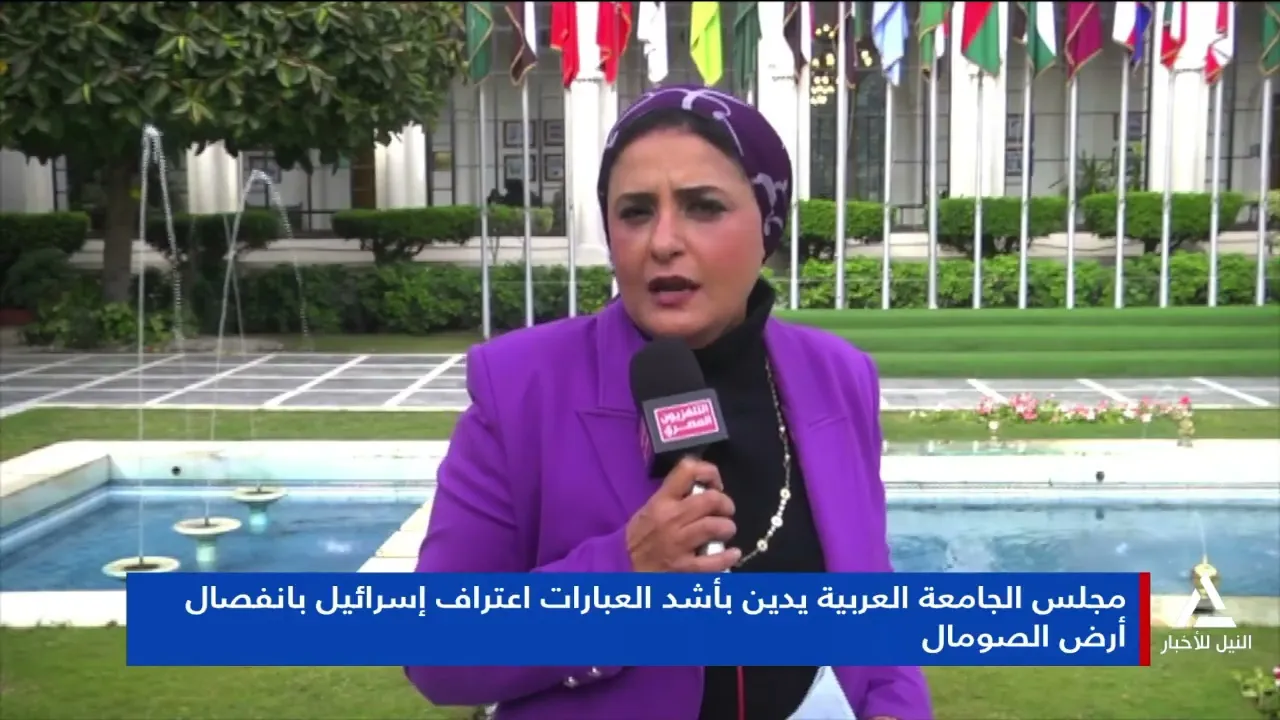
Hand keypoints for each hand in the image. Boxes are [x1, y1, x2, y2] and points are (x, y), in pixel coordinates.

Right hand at [625, 457, 740, 571]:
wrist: (621, 567)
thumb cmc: (640, 537)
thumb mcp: (651, 508)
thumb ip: (674, 497)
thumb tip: (704, 487)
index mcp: (662, 501)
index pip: (688, 471)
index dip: (709, 472)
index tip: (715, 484)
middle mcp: (671, 519)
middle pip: (711, 499)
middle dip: (725, 503)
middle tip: (725, 511)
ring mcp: (678, 544)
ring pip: (715, 526)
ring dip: (727, 527)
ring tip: (725, 531)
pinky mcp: (684, 568)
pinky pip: (714, 561)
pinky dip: (728, 556)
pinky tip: (732, 553)